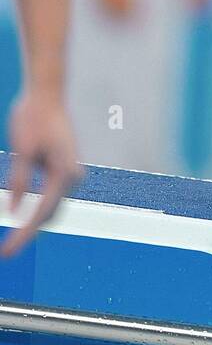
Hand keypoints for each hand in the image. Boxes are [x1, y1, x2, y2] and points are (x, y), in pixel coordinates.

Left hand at [1, 89, 81, 256]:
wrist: (47, 92)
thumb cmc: (33, 116)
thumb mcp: (22, 149)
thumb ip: (19, 181)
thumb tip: (13, 214)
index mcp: (65, 171)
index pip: (42, 213)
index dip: (23, 235)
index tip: (7, 252)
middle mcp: (73, 175)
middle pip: (51, 215)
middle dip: (29, 234)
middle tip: (6, 252)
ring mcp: (70, 172)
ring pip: (52, 208)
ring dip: (34, 223)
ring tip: (12, 240)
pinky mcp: (63, 168)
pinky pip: (51, 196)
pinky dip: (37, 209)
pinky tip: (21, 216)